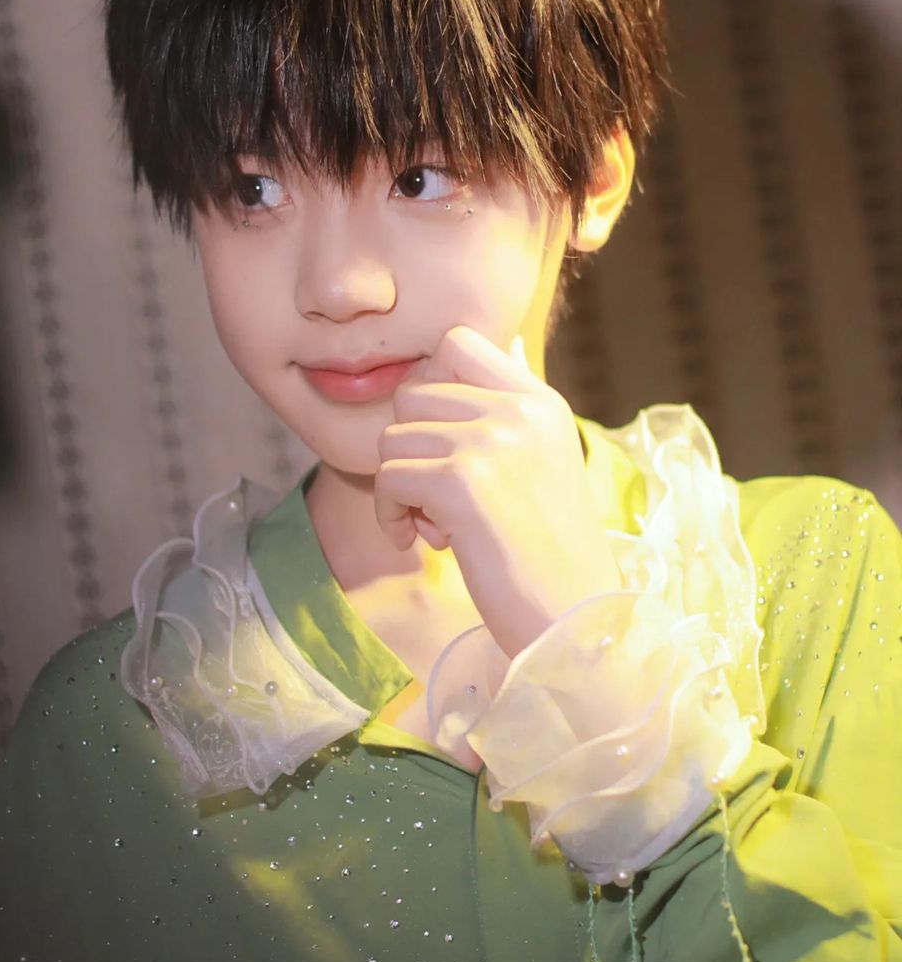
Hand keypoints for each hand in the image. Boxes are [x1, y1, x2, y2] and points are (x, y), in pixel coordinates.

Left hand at [374, 325, 622, 657]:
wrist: (573, 620)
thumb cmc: (548, 553)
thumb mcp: (538, 464)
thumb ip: (495, 420)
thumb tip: (429, 381)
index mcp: (539, 401)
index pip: (456, 342)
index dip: (430, 388)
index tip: (441, 441)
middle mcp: (517, 409)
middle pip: (411, 394)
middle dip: (411, 448)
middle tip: (439, 497)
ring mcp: (490, 442)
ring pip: (392, 438)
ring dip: (401, 488)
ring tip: (438, 525)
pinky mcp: (461, 482)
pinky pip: (388, 479)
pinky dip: (392, 516)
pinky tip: (424, 542)